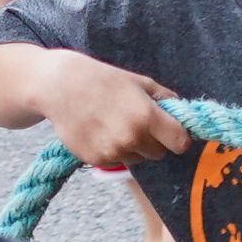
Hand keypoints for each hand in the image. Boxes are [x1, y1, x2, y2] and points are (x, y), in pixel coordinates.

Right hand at [38, 53, 193, 168]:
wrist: (59, 86)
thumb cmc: (102, 79)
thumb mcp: (139, 82)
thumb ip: (165, 98)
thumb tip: (183, 111)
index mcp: (147, 116)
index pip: (180, 143)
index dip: (179, 138)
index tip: (174, 133)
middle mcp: (131, 137)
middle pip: (159, 153)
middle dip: (155, 142)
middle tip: (139, 125)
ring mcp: (112, 151)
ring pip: (138, 159)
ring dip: (133, 147)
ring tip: (116, 125)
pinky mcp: (95, 160)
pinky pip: (116, 161)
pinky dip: (114, 151)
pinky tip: (101, 132)